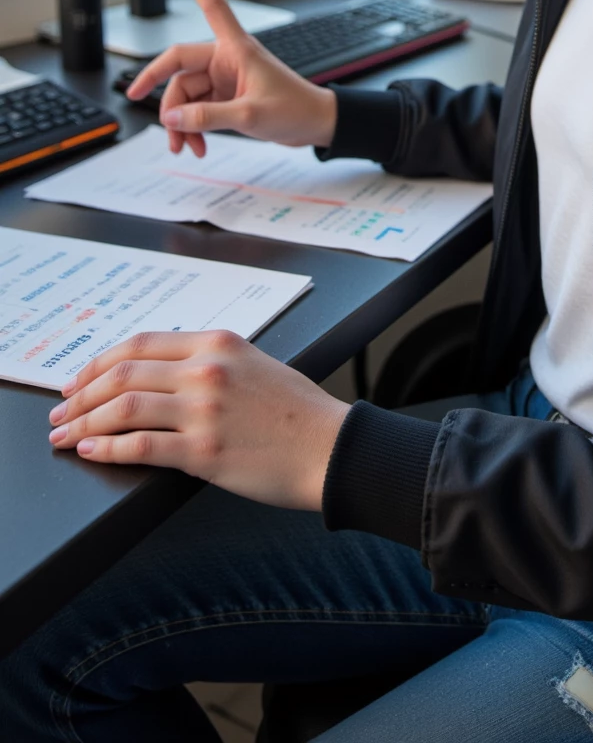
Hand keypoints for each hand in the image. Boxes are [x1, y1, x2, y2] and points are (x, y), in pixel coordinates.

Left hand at [47, 330, 348, 510]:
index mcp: (218, 343)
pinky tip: (91, 451)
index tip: (78, 380)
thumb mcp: (253, 365)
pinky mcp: (204, 450)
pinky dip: (107, 448)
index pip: (140, 344)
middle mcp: (207, 370)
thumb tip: (158, 376)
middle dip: (81, 394)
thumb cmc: (297, 412)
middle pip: (123, 373)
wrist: (330, 447)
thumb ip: (208, 362)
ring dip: (84, 422)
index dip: (98, 362)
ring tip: (65, 435)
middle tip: (61, 411)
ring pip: (123, 407)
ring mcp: (204, 410)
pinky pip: (140, 446)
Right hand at [126, 0, 336, 157]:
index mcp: (236, 48)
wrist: (315, 125)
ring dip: (180, 122)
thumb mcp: (250, 114)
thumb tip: (173, 118)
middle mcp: (226, 59)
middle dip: (165, 95)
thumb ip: (207, 117)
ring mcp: (224, 79)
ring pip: (185, 95)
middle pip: (179, 68)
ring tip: (184, 146)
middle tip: (145, 108)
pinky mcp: (225, 97)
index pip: (211, 4)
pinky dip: (192, 127)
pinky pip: (196, 109)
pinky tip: (196, 145)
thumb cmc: (295, 108)